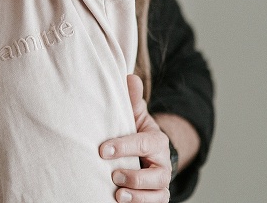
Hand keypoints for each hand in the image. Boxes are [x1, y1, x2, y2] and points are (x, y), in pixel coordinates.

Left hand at [100, 75, 171, 202]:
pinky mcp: (157, 198)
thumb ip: (132, 99)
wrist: (148, 154)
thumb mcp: (135, 116)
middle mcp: (163, 164)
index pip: (144, 143)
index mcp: (157, 141)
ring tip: (117, 195)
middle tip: (113, 175)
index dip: (124, 146)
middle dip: (135, 177)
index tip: (103, 150)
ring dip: (138, 196)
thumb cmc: (136, 133)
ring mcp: (161, 184)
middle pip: (157, 175)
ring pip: (157, 195)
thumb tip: (130, 76)